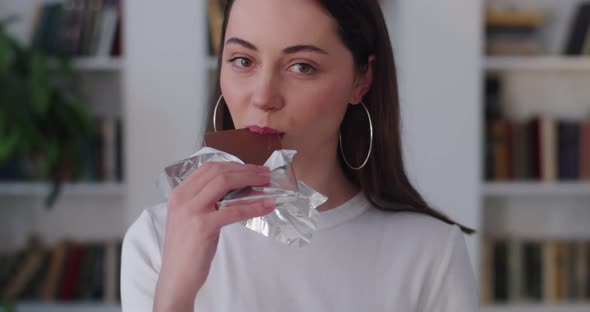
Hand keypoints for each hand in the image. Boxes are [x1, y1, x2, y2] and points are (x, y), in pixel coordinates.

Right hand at [153, 162, 274, 310]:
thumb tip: (238, 189)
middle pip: (219, 172)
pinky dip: (253, 206)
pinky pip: (233, 210)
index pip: (208, 168)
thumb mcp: (192, 218)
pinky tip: (266, 206)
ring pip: (225, 184)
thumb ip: (207, 201)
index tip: (251, 168)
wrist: (176, 278)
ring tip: (267, 184)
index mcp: (179, 193)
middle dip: (245, 170)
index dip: (233, 164)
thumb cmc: (187, 249)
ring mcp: (191, 211)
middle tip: (264, 174)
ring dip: (250, 180)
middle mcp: (182, 198)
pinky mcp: (203, 226)